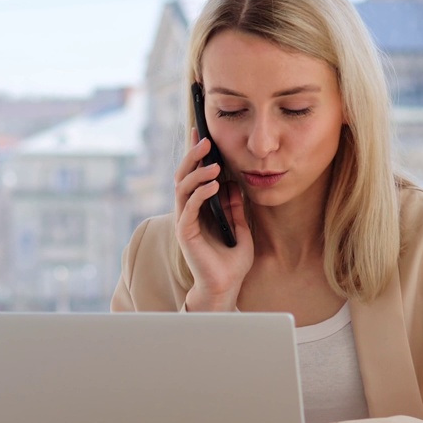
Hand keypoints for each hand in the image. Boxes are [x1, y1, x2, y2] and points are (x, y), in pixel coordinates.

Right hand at [174, 132, 252, 310]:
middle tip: (206, 141)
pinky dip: (200, 193)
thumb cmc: (232, 262)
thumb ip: (235, 208)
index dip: (197, 156)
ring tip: (213, 164)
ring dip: (197, 173)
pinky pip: (189, 207)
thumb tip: (234, 184)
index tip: (203, 135)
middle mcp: (188, 212)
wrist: (226, 286)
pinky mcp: (184, 232)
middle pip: (183, 176)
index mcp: (199, 209)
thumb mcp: (240, 228)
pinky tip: (214, 185)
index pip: (194, 176)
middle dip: (193, 157)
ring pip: (182, 188)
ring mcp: (184, 221)